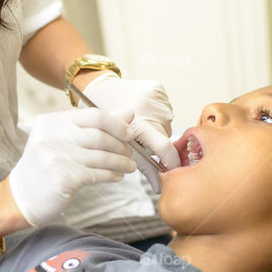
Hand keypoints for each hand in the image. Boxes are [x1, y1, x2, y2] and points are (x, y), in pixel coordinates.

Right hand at [9, 108, 136, 225]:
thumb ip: (96, 125)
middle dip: (121, 145)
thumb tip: (129, 112)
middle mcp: (50, 136)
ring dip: (121, 162)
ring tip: (129, 167)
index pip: (94, 115)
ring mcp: (55, 157)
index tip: (129, 133)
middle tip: (130, 153)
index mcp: (50, 122)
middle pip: (99, 136)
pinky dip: (112, 175)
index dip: (117, 124)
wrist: (22, 197)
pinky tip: (118, 176)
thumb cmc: (48, 165)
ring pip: (101, 157)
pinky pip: (96, 174)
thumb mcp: (65, 140)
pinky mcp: (62, 178)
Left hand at [82, 73, 180, 191]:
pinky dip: (156, 115)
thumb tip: (158, 185)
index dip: (172, 162)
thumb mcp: (117, 144)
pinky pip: (164, 110)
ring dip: (155, 129)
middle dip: (155, 144)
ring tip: (138, 123)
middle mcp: (151, 109)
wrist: (98, 86)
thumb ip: (140, 164)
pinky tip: (142, 111)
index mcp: (138, 123)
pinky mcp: (158, 88)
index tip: (173, 170)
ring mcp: (156, 97)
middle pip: (165, 137)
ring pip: (165, 124)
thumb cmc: (102, 118)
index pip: (164, 147)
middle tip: (139, 140)